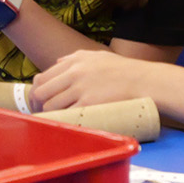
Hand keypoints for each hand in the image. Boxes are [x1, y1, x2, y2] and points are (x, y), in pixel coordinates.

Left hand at [30, 49, 152, 110]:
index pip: (42, 77)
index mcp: (74, 61)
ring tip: (57, 122)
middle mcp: (74, 73)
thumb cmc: (125, 71)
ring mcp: (80, 88)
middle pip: (41, 92)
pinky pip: (65, 116)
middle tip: (45, 117)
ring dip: (51, 116)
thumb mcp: (98, 56)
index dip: (38, 93)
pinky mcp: (89, 104)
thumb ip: (75, 58)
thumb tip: (57, 63)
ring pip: (50, 106)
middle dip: (40, 106)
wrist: (145, 81)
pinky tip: (65, 126)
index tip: (42, 104)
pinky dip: (62, 122)